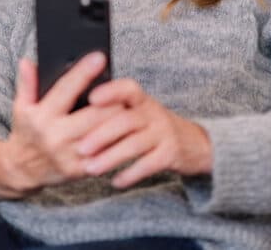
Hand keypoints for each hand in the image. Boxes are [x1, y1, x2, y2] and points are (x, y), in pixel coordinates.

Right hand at [0, 53, 123, 194]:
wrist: (23, 170)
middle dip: (112, 100)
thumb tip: (26, 61)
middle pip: (94, 114)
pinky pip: (106, 153)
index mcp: (41, 116)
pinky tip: (126, 128)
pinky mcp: (81, 170)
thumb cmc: (26, 132)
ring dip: (119, 119)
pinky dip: (117, 140)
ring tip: (129, 105)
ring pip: (104, 134)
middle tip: (124, 87)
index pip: (65, 89)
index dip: (83, 72)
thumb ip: (26, 83)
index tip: (98, 57)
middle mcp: (55, 136)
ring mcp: (69, 155)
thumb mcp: (21, 107)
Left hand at [75, 78, 211, 188]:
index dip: (111, 91)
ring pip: (135, 144)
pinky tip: (115, 181)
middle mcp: (154, 113)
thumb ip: (115, 109)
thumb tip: (76, 113)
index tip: (91, 98)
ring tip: (91, 169)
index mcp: (142, 100)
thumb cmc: (153, 126)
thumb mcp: (140, 111)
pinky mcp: (171, 154)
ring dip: (110, 157)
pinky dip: (130, 174)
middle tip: (80, 148)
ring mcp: (164, 134)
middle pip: (126, 120)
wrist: (195, 143)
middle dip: (101, 135)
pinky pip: (148, 164)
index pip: (128, 89)